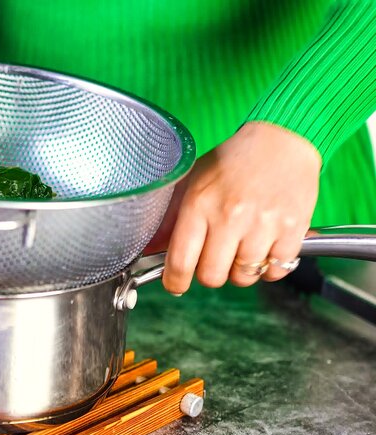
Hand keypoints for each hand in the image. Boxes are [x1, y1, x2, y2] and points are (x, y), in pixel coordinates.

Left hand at [160, 122, 321, 293]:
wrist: (281, 139)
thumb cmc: (233, 161)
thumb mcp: (193, 181)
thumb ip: (171, 217)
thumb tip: (151, 247)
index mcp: (199, 203)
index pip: (181, 260)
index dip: (175, 281)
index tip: (176, 285)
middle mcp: (230, 216)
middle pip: (212, 276)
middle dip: (210, 274)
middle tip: (214, 259)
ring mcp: (263, 224)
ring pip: (244, 277)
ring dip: (240, 271)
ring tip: (241, 248)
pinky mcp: (292, 229)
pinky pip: (275, 271)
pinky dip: (268, 268)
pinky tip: (264, 248)